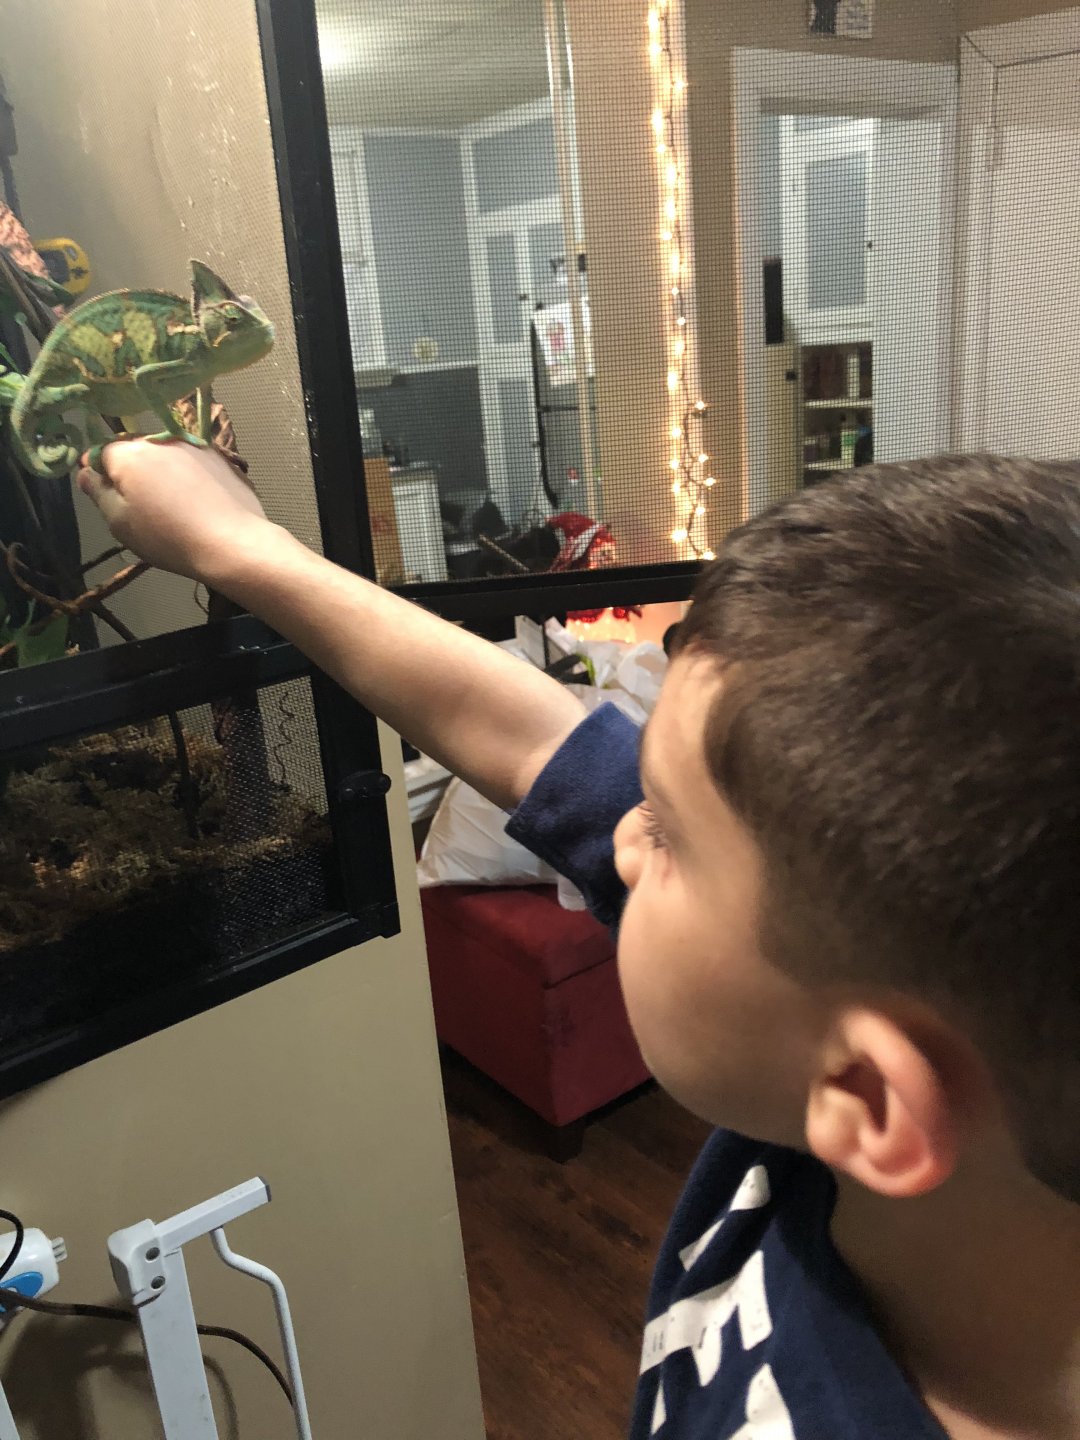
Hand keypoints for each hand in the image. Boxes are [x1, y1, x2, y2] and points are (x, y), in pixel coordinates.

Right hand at [77, 438, 270, 584]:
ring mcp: (194, 445)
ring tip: (171, 507)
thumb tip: (85, 472)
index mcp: (129, 452)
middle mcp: (160, 439)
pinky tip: (197, 504)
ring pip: (164, 455)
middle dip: (131, 472)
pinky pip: (191, 463)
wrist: (233, 542)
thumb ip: (98, 492)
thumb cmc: (168, 537)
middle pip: (134, 450)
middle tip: (140, 507)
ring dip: (160, 473)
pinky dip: (187, 477)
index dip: (99, 473)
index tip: (106, 495)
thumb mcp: (120, 522)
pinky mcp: (220, 458)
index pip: (101, 451)